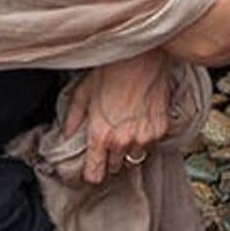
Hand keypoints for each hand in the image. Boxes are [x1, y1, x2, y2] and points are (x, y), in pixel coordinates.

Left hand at [63, 50, 170, 184]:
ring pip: (135, 157)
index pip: (95, 174)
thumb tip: (68, 133)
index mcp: (100, 135)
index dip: (92, 173)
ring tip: (126, 129)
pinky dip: (146, 137)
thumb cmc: (113, 69)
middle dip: (110, 157)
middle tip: (109, 140)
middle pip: (116, 167)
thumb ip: (73, 117)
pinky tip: (140, 120)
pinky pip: (151, 144)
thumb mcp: (83, 91)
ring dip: (129, 149)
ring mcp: (145, 137)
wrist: (145, 56)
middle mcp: (123, 141)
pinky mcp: (161, 129)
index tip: (92, 168)